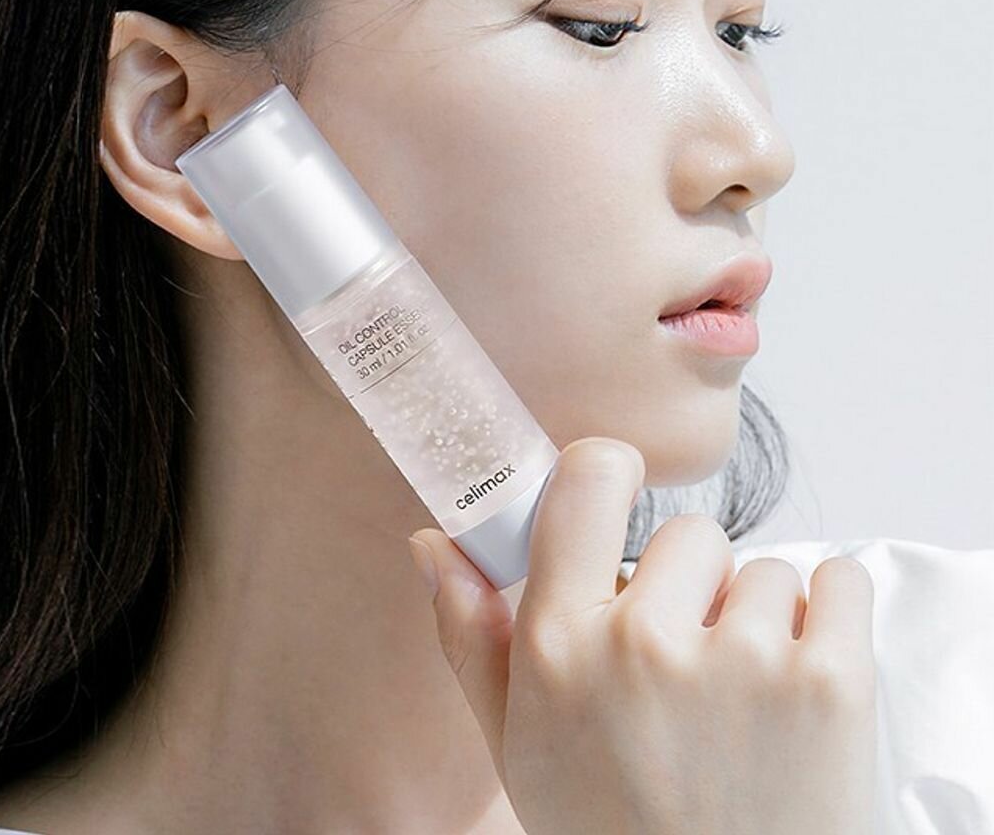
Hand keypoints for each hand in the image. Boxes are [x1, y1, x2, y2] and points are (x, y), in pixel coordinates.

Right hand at [408, 436, 876, 834]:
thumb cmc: (613, 832)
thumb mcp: (519, 744)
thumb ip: (471, 635)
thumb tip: (433, 544)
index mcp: (560, 647)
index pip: (588, 479)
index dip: (608, 473)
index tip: (619, 493)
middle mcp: (645, 644)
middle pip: (691, 534)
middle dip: (693, 587)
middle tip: (688, 665)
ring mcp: (744, 662)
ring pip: (764, 569)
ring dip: (759, 620)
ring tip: (744, 704)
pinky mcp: (832, 684)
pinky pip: (839, 580)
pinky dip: (830, 619)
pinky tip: (800, 686)